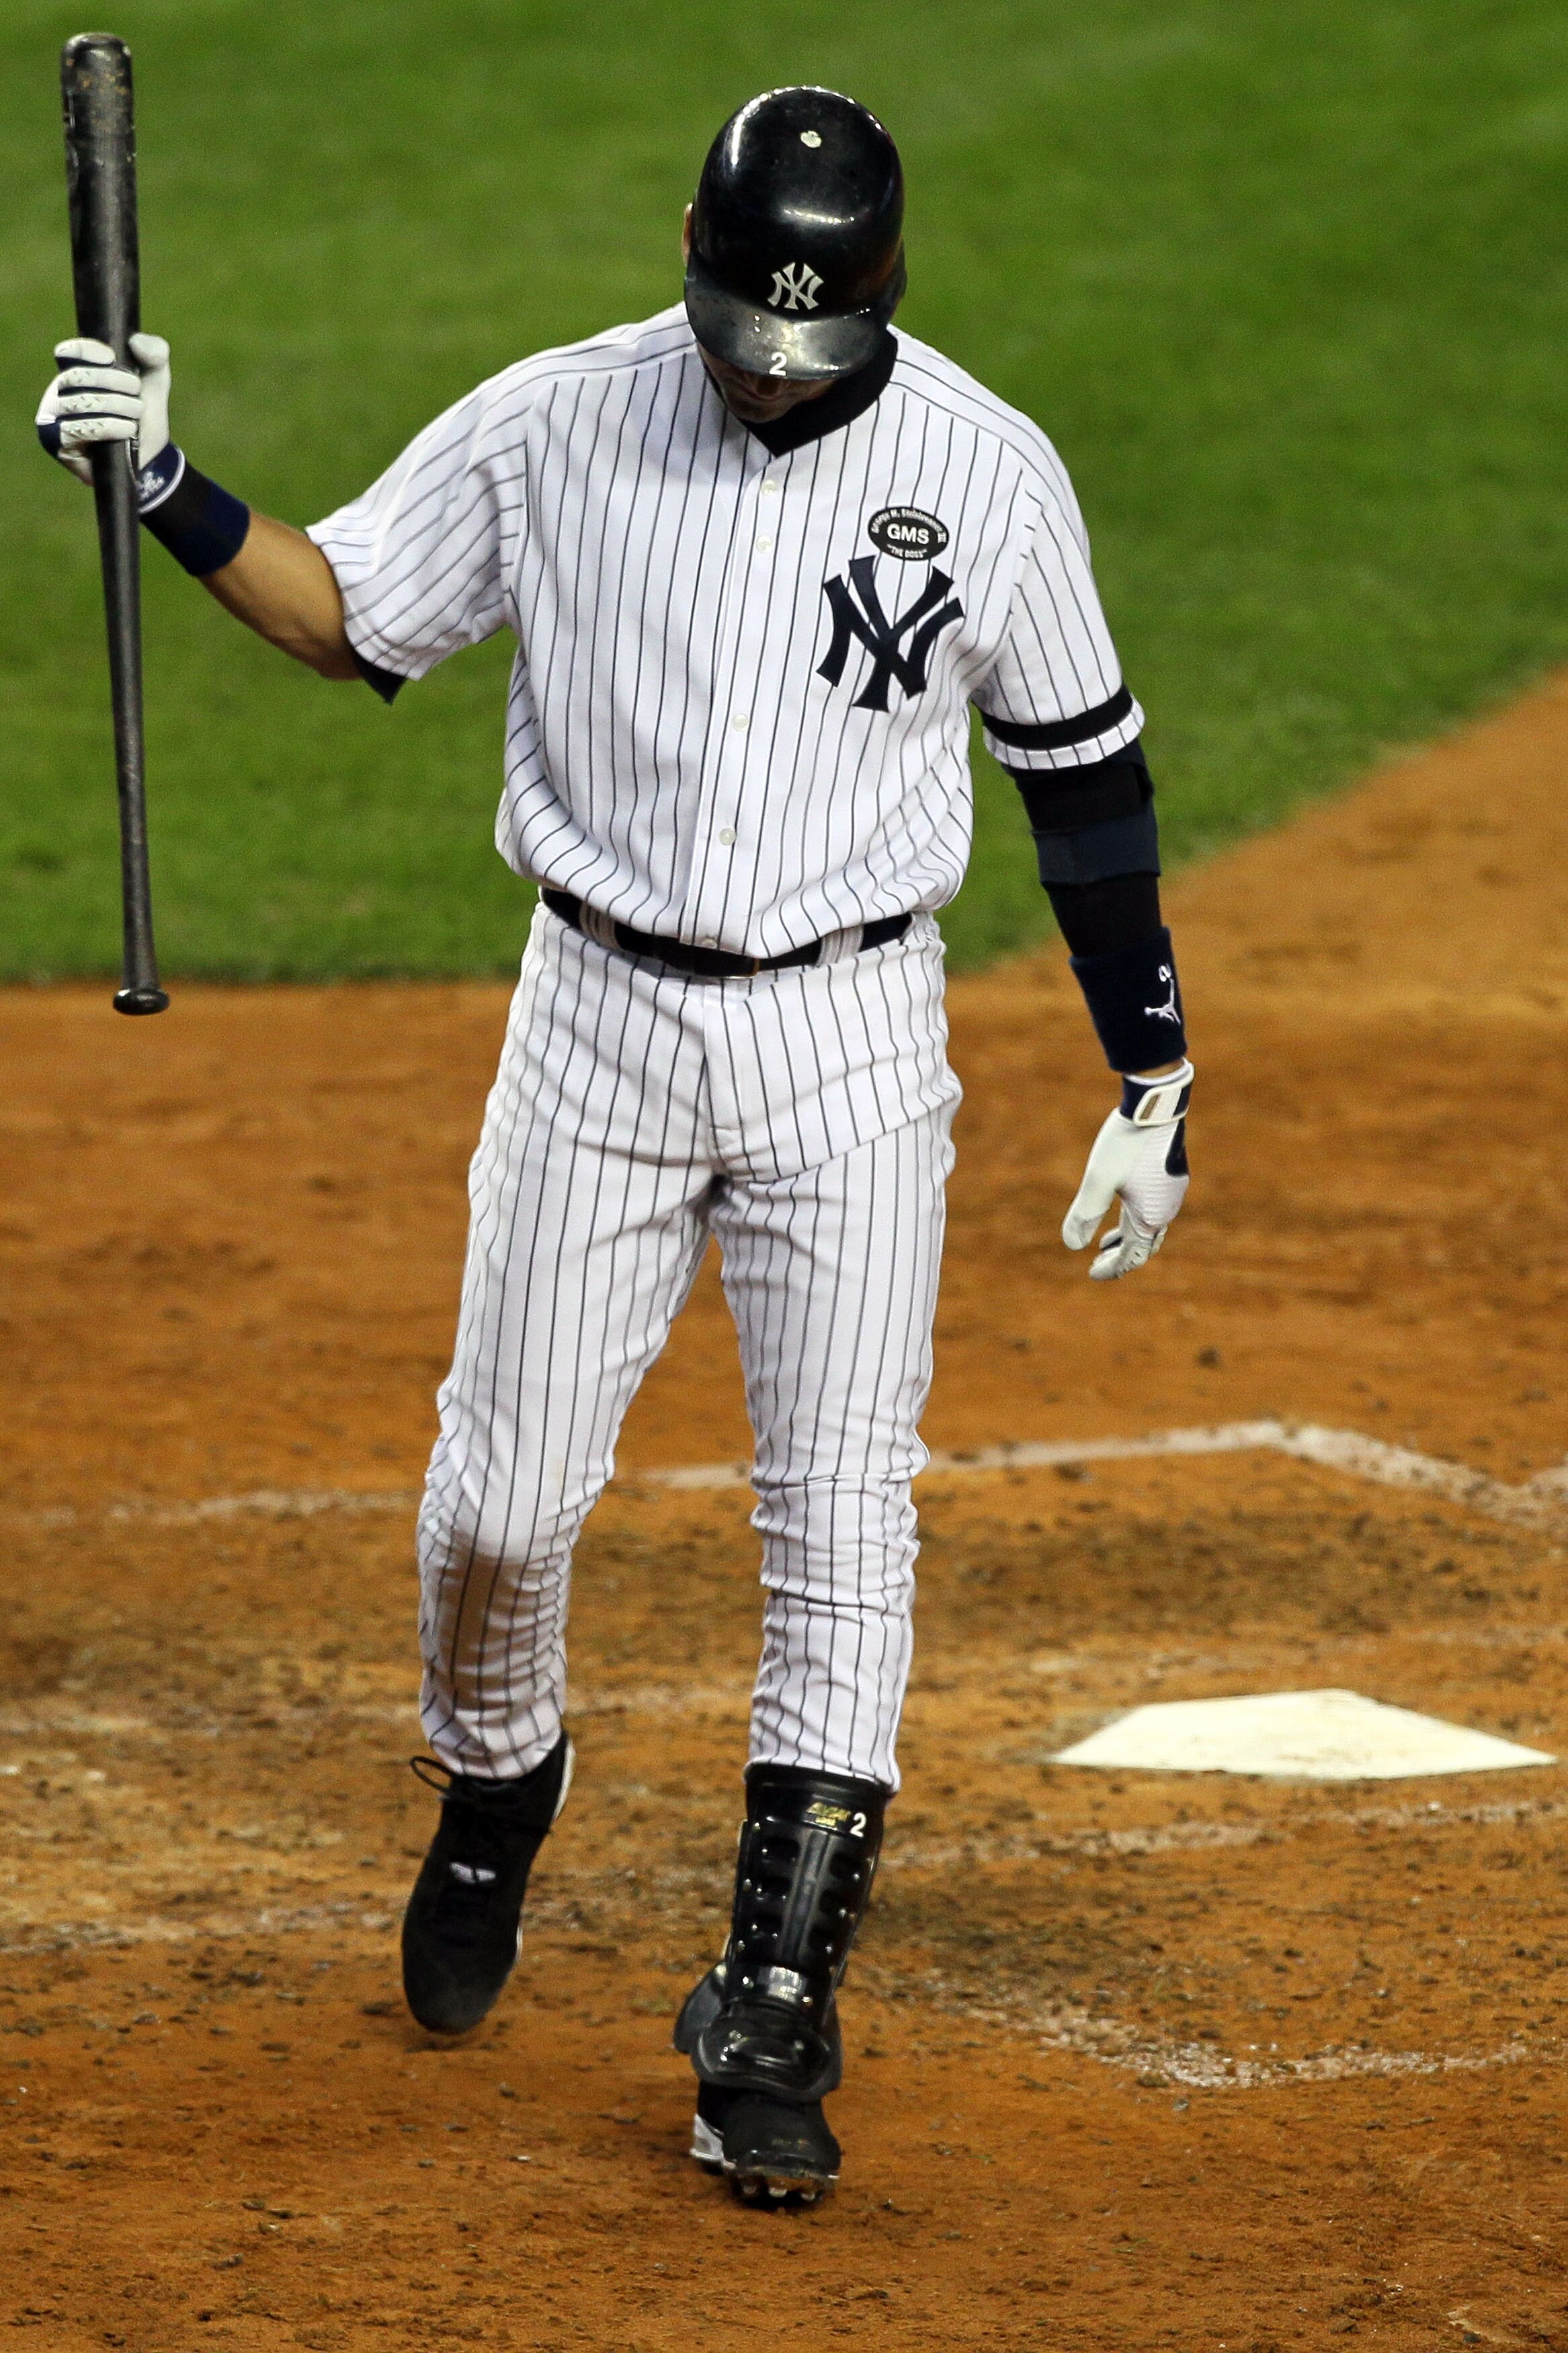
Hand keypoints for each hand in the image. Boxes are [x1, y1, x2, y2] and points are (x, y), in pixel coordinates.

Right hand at [36, 331, 171, 483]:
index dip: (86, 350)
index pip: (68, 353)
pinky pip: (76, 429)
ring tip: (136, 415)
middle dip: (113, 381)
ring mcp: (54, 417)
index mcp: (76, 372)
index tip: (111, 357)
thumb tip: (136, 342)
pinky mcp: (56, 443)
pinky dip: (108, 427)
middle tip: (137, 393)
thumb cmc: (144, 416)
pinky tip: (127, 431)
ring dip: (116, 407)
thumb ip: (155, 355)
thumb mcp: (155, 382)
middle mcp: (59, 392)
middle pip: (77, 377)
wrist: (149, 459)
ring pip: (79, 403)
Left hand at [1062, 1061, 1191, 1280]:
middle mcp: (1166, 1208)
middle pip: (1143, 1246)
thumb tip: (1071, 1246)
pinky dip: (1135, 1219)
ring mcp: (1170, 1192)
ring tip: (1105, 1242)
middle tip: (1098, 1264)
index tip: (1092, 1273)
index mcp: (1150, 1216)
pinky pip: (1153, 1208)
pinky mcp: (1169, 1176)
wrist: (1155, 1106)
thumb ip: (1085, 1214)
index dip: (1112, 1268)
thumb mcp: (1098, 1179)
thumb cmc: (1126, 1143)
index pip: (1132, 1256)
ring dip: (1127, 1238)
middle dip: (1120, 1257)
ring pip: (1149, 1227)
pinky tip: (1123, 1207)